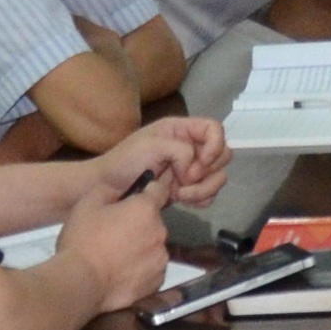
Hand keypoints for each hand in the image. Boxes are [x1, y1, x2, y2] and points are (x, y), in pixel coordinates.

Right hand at [55, 167, 172, 306]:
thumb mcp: (87, 204)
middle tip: (113, 233)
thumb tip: (120, 190)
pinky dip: (140, 270)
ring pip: (153, 247)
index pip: (159, 190)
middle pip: (153, 222)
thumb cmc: (82, 242)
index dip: (149, 191)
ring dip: (140, 248)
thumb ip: (109, 190)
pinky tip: (120, 272)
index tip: (139, 196)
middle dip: (138, 224)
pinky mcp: (157, 282)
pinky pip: (151, 270)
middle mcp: (160, 232)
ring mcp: (160, 259)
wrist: (80, 283)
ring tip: (114, 256)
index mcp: (145, 209)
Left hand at [92, 114, 231, 206]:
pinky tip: (180, 199)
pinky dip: (200, 199)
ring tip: (180, 194)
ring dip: (203, 188)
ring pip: (218, 178)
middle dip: (208, 171)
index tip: (200, 162)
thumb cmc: (125, 161)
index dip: (214, 146)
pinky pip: (209, 194)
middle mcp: (189, 147)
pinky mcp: (188, 189)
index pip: (215, 129)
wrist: (108, 188)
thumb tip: (194, 169)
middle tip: (185, 179)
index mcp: (181, 130)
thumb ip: (180, 150)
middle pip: (223, 155)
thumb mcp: (151, 145)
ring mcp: (190, 170)